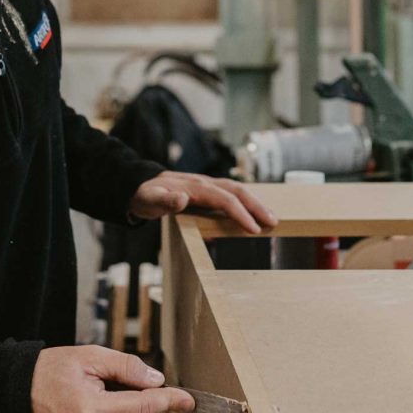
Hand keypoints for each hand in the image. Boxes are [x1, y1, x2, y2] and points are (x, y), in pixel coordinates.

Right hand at [30, 346, 193, 412]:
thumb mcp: (88, 356)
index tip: (188, 400)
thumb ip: (125, 367)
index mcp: (90, 410)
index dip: (170, 401)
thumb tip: (156, 381)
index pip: (143, 408)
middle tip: (143, 385)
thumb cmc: (47, 371)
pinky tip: (94, 407)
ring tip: (111, 393)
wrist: (11, 395)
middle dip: (151, 407)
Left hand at [130, 171, 276, 234]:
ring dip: (255, 204)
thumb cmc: (144, 195)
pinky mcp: (206, 191)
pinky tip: (252, 218)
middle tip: (273, 223)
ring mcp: (206, 186)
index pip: (224, 199)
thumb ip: (164, 200)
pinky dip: (244, 204)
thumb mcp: (148, 200)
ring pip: (236, 191)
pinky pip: (230, 196)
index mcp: (194, 187)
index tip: (253, 229)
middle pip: (237, 191)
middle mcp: (204, 183)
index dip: (240, 214)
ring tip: (270, 220)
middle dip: (257, 207)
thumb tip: (181, 199)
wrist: (139, 186)